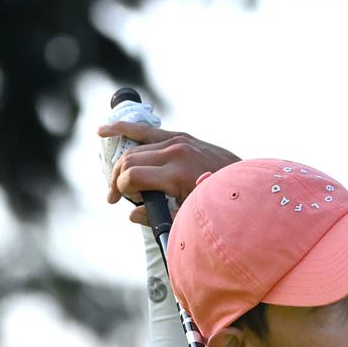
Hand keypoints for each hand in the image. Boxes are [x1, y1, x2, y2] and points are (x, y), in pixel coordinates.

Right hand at [97, 121, 240, 224]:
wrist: (245, 184)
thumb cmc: (218, 205)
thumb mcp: (189, 217)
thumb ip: (159, 217)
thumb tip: (132, 214)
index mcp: (176, 174)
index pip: (132, 176)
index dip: (123, 190)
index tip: (126, 201)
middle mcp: (175, 153)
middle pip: (129, 160)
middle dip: (117, 179)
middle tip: (116, 197)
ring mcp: (178, 141)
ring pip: (134, 147)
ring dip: (120, 165)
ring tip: (115, 182)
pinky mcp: (181, 136)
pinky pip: (145, 131)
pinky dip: (123, 129)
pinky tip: (102, 131)